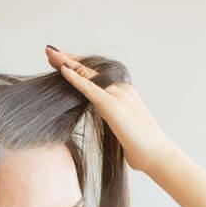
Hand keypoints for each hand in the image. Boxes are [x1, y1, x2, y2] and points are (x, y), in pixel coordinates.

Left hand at [45, 46, 173, 172]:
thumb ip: (113, 121)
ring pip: (87, 74)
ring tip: (49, 53)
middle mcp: (120, 88)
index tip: (60, 62)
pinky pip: (89, 88)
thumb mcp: (122, 129)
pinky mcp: (112, 106)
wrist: (157, 155)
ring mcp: (117, 95)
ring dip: (66, 62)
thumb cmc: (140, 147)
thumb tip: (109, 126)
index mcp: (122, 93)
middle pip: (89, 70)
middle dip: (68, 59)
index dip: (76, 67)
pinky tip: (62, 69)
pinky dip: (74, 78)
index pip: (95, 75)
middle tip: (49, 51)